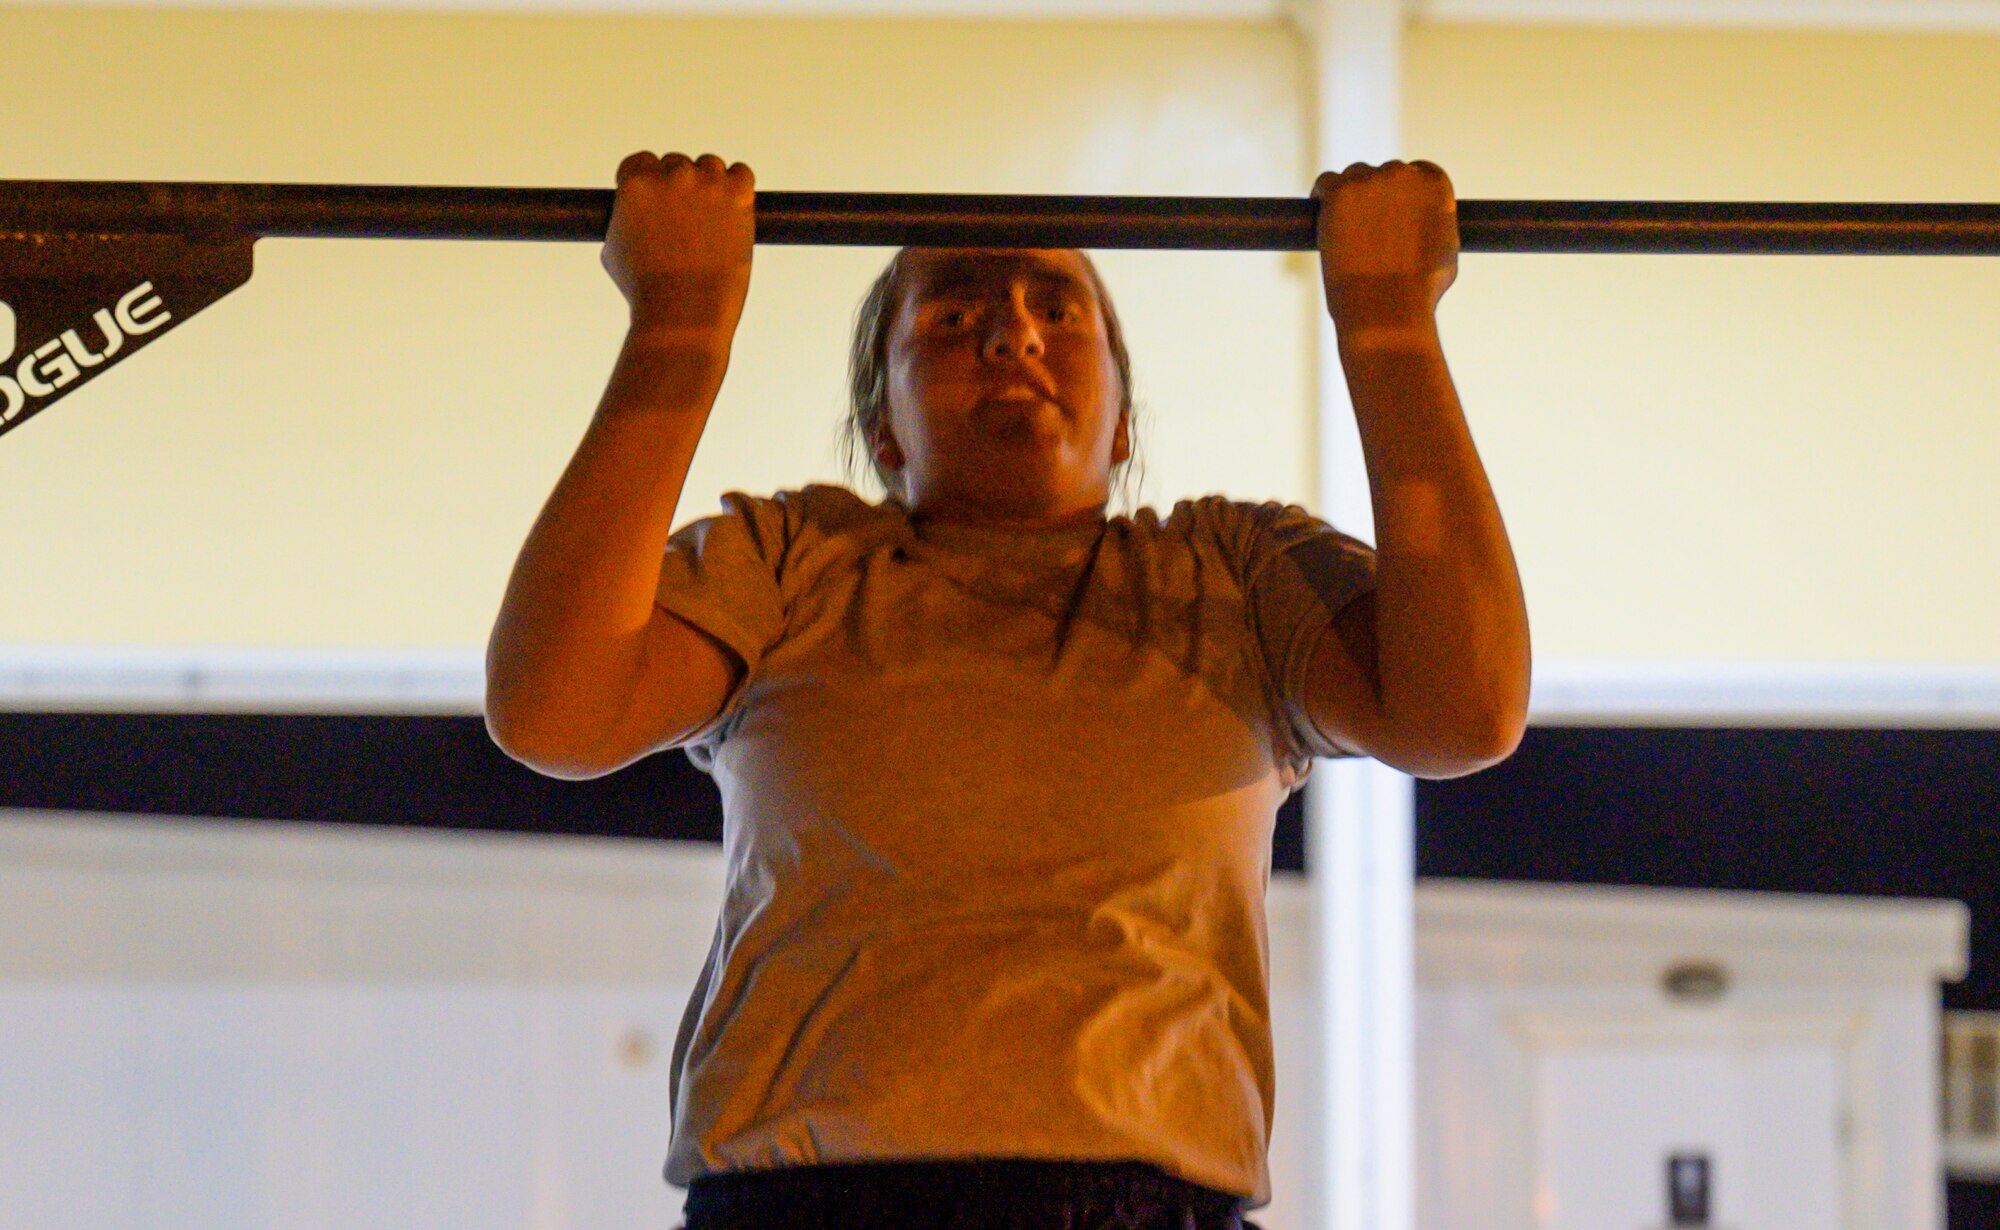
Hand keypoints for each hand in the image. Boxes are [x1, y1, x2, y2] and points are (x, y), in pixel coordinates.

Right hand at [602, 151, 755, 340]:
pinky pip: (742, 174)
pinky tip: (735, 208)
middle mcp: (672, 174)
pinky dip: (739, 187)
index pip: (641, 161)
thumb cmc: (645, 291)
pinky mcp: (739, 196)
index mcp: (637, 181)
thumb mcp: (613, 251)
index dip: (647, 179)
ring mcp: (707, 183)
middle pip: (677, 164)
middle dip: (679, 187)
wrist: (684, 312)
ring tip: (710, 220)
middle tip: (686, 219)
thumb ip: (622, 220)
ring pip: (711, 166)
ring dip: (710, 185)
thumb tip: (629, 215)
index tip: (656, 198)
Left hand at [1312, 160, 1457, 341]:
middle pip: (1385, 173)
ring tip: (1344, 222)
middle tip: (1367, 222)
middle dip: (1378, 194)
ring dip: (1350, 193)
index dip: (1404, 188)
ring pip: (1355, 176)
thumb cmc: (1421, 292)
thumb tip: (1426, 220)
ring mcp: (1369, 182)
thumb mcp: (1446, 251)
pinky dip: (1322, 193)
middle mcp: (1403, 175)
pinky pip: (1327, 182)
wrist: (1389, 308)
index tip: (1393, 204)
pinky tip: (1320, 208)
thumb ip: (1437, 223)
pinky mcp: (1339, 194)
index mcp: (1434, 185)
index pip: (1418, 171)